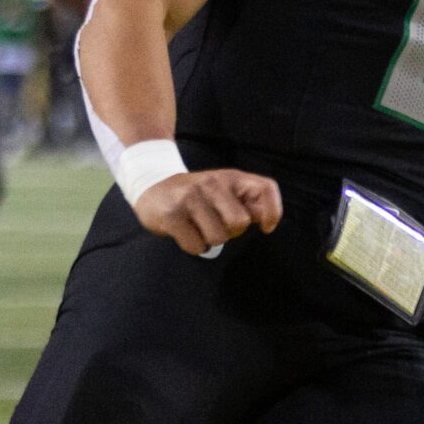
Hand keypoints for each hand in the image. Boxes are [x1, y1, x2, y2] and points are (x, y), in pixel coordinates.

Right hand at [133, 169, 282, 253]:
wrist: (151, 185)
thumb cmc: (196, 195)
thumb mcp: (223, 190)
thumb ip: (246, 202)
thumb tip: (267, 221)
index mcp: (231, 177)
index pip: (265, 189)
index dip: (272, 212)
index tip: (265, 227)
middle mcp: (212, 183)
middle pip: (239, 223)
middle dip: (231, 232)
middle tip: (216, 224)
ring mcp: (191, 198)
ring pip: (218, 238)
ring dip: (209, 241)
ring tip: (198, 227)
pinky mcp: (172, 215)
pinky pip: (197, 246)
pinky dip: (193, 246)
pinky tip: (185, 233)